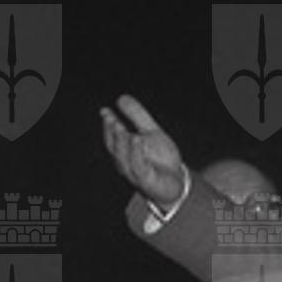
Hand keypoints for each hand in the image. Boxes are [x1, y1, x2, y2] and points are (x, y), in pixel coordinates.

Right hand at [99, 95, 187, 209]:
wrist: (177, 183)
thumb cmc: (160, 159)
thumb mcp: (152, 133)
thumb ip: (137, 116)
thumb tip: (121, 98)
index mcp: (123, 151)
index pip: (112, 136)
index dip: (108, 124)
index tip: (105, 110)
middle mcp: (125, 162)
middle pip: (115, 147)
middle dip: (112, 133)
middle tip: (111, 118)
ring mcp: (136, 173)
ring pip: (124, 158)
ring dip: (122, 143)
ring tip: (121, 127)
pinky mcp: (148, 181)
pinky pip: (140, 168)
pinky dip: (137, 154)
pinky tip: (138, 141)